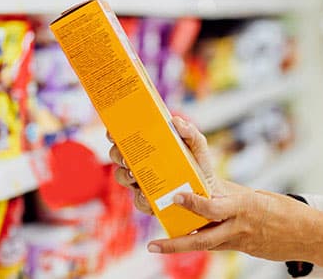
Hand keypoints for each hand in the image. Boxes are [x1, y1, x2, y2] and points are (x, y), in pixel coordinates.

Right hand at [108, 115, 233, 214]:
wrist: (209, 194)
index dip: (115, 134)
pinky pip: (139, 201)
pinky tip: (146, 195)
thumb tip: (176, 121)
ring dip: (124, 175)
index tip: (112, 133)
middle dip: (117, 155)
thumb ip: (190, 132)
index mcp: (150, 148)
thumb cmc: (199, 167)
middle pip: (119, 156)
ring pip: (123, 178)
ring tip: (133, 175)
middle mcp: (141, 164)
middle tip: (125, 157)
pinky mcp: (149, 202)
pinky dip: (141, 198)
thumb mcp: (197, 146)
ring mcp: (143, 183)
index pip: (127, 138)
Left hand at [147, 190, 317, 262]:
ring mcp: (239, 241)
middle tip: (154, 244)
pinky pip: (216, 245)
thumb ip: (232, 196)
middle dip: (177, 243)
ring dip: (180, 246)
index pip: (214, 207)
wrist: (307, 235)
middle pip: (203, 238)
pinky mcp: (241, 249)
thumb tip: (209, 191)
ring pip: (205, 245)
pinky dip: (200, 240)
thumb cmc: (284, 209)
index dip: (194, 204)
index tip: (177, 197)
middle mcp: (238, 227)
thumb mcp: (258, 197)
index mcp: (244, 207)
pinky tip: (184, 240)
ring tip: (158, 247)